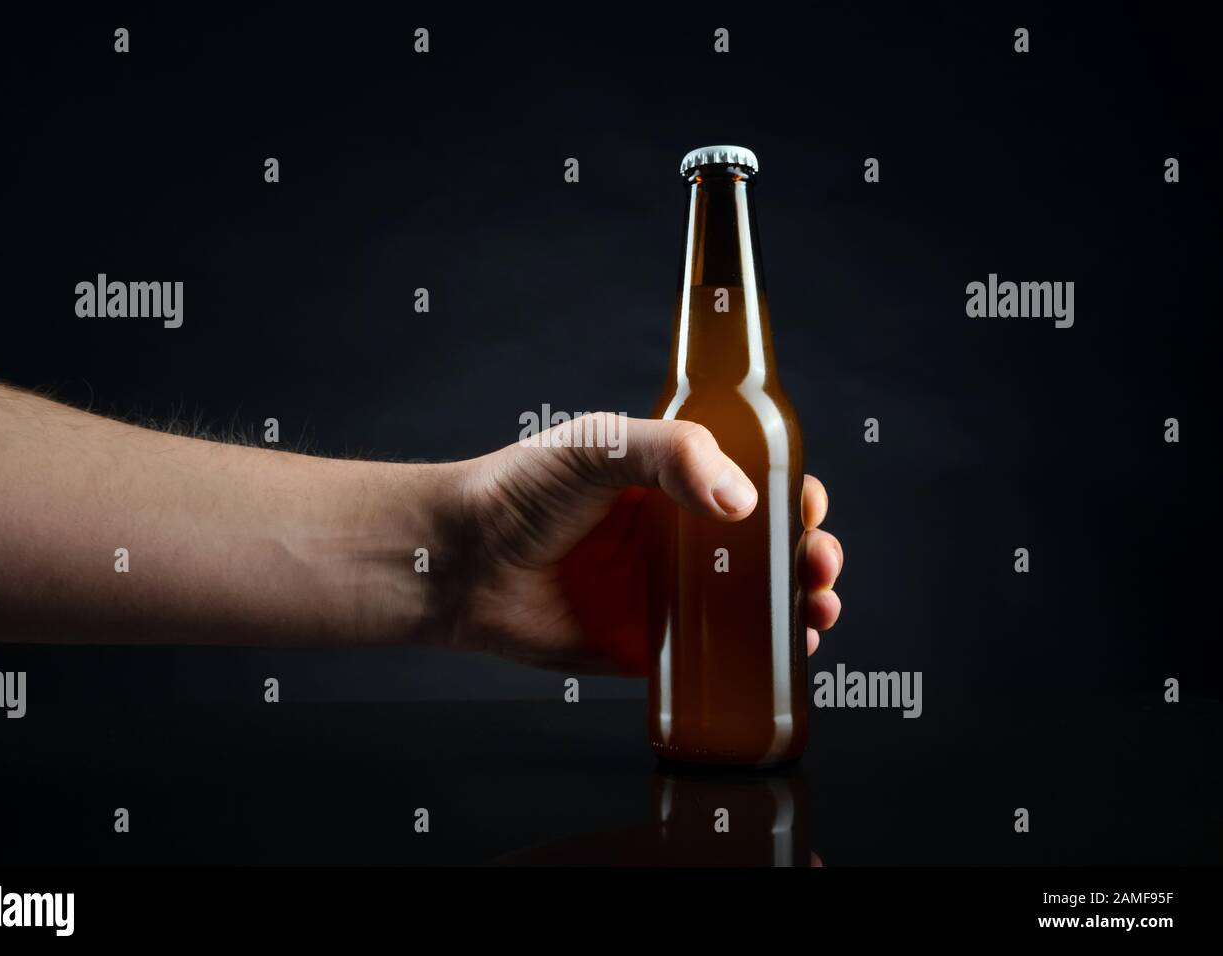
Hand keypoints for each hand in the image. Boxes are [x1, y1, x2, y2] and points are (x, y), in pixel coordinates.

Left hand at [453, 414, 842, 673]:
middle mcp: (676, 537)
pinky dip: (759, 659)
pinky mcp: (646, 646)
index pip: (753, 482)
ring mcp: (664, 593)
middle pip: (767, 546)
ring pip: (754, 604)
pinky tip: (789, 656)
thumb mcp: (600, 445)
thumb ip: (673, 454)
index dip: (794, 493)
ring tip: (817, 611)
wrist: (460, 561)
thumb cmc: (518, 490)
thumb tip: (744, 501)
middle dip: (810, 555)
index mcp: (672, 481)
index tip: (809, 506)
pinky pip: (714, 655)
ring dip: (801, 607)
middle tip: (819, 564)